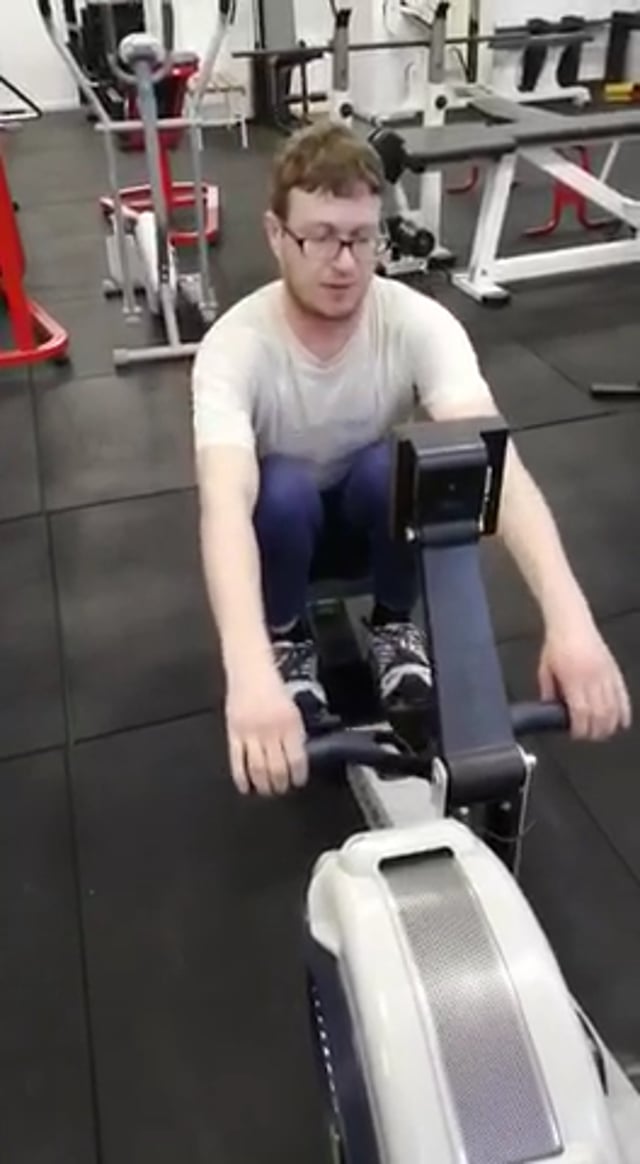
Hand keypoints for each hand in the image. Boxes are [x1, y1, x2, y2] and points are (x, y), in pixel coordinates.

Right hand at [226, 668, 306, 795]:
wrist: (250, 671)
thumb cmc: (272, 688)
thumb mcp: (292, 710)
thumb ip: (294, 735)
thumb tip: (296, 761)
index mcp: (289, 724)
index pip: (296, 759)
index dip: (298, 776)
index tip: (297, 782)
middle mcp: (271, 730)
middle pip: (277, 768)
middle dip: (280, 784)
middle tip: (281, 789)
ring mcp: (251, 733)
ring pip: (257, 769)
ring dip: (263, 785)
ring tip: (266, 790)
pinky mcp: (234, 733)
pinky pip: (237, 762)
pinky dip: (242, 778)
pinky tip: (245, 787)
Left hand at [538, 619, 631, 740]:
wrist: (572, 622)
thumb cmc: (557, 643)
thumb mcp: (544, 668)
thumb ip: (547, 691)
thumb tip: (549, 708)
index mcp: (572, 678)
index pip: (580, 712)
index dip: (580, 729)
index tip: (576, 734)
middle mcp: (591, 677)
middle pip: (599, 714)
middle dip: (595, 731)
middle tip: (588, 736)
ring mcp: (605, 674)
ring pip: (613, 708)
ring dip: (609, 725)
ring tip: (602, 732)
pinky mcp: (614, 671)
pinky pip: (623, 696)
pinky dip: (624, 712)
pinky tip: (622, 722)